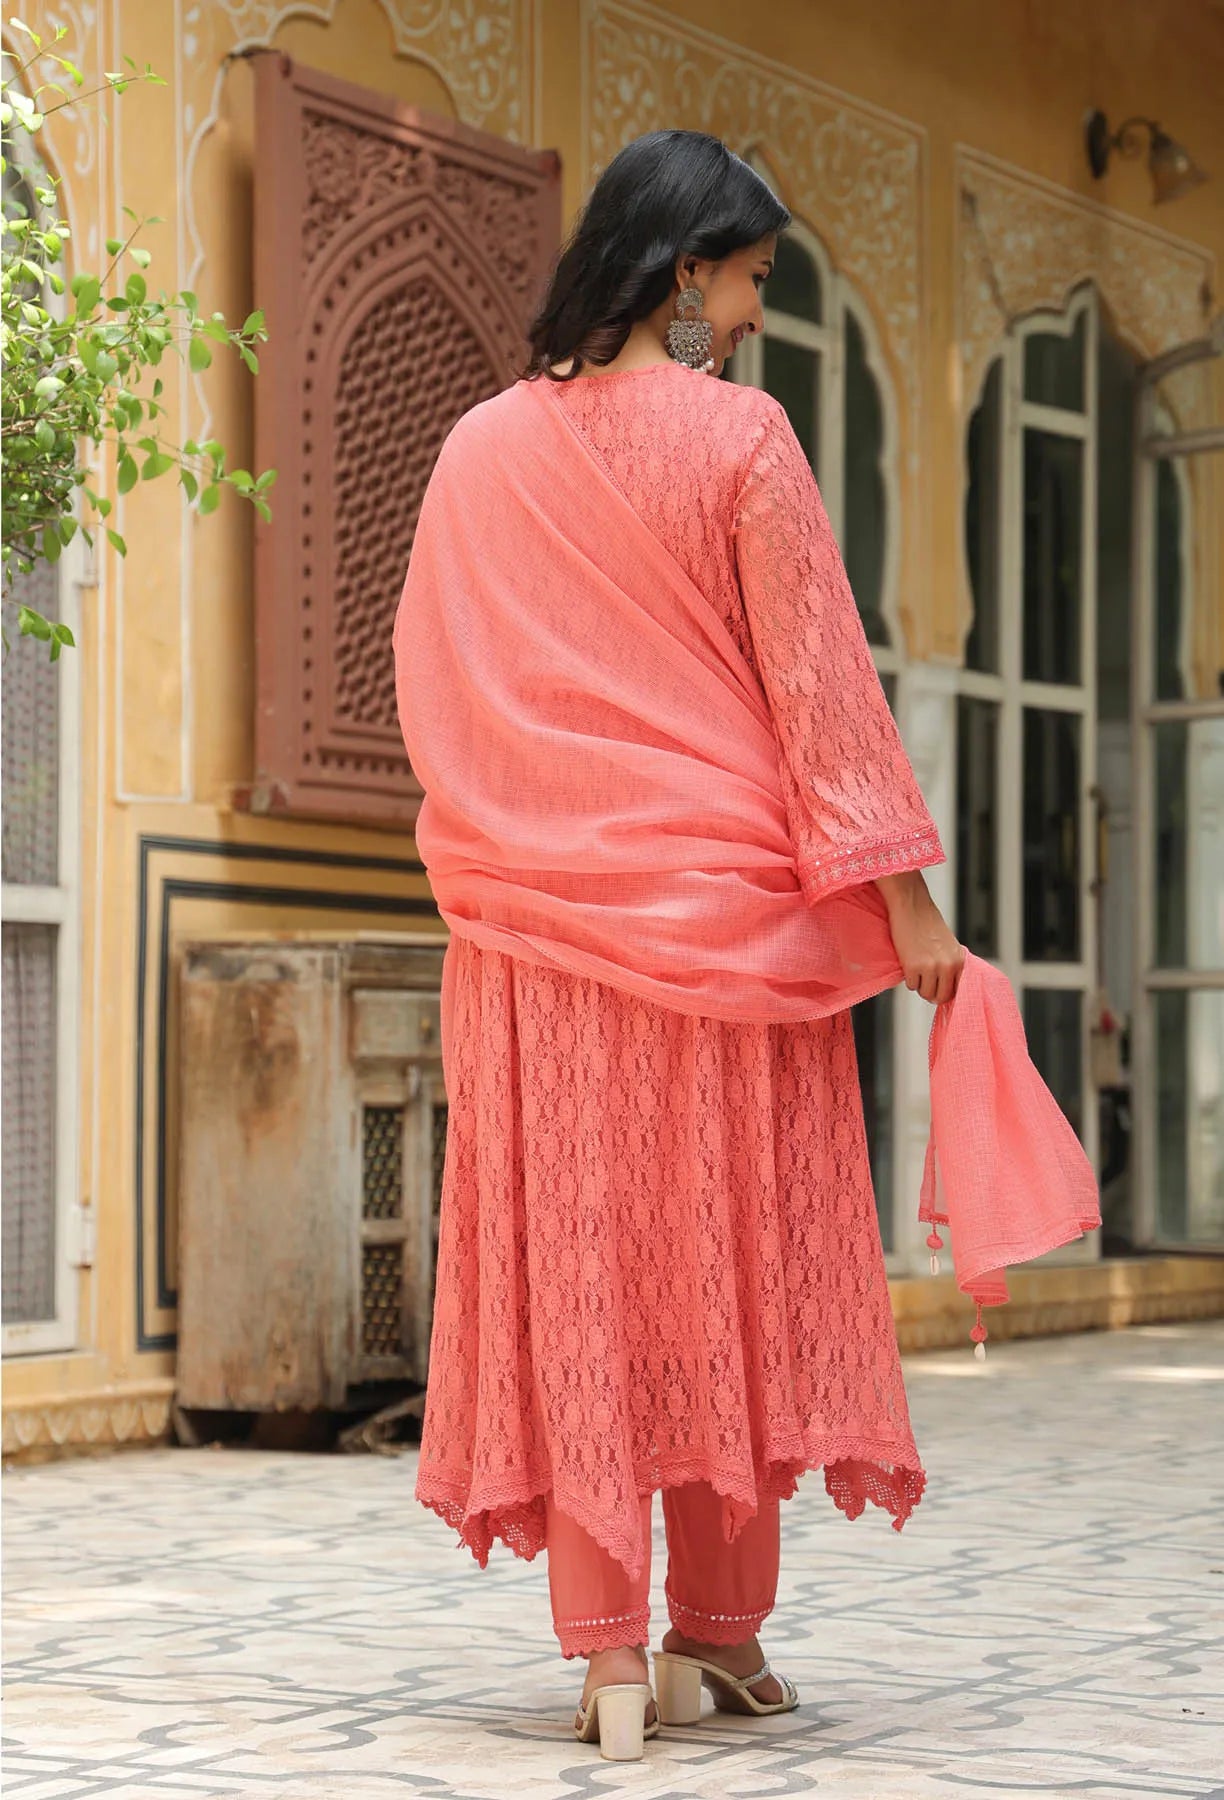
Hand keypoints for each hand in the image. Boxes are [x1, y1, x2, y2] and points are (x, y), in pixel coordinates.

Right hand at [874, 870, 965, 1004]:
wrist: (912, 906)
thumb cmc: (928, 923)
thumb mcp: (949, 946)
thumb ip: (951, 965)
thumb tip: (947, 989)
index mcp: (960, 961)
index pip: (958, 991)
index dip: (947, 992)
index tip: (939, 991)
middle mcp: (948, 966)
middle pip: (942, 997)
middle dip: (932, 993)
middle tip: (925, 983)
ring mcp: (930, 967)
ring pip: (926, 994)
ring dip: (920, 986)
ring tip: (917, 970)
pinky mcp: (912, 967)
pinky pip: (911, 986)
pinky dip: (909, 979)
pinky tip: (909, 963)